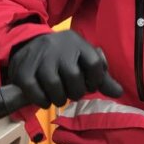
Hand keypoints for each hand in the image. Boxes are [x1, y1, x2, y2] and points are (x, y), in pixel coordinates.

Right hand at [6, 30, 122, 108]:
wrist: (27, 43)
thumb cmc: (62, 56)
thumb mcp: (82, 59)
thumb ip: (100, 77)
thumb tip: (119, 93)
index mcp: (77, 42)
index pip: (94, 64)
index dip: (95, 81)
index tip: (88, 85)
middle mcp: (59, 47)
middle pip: (74, 77)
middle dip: (75, 92)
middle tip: (71, 92)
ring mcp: (40, 58)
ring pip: (55, 86)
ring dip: (59, 98)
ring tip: (59, 97)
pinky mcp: (24, 70)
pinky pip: (35, 92)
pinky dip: (42, 100)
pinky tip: (45, 98)